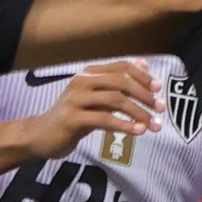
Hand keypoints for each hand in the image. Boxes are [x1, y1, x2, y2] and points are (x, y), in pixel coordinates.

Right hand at [21, 61, 162, 159]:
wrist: (41, 136)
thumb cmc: (73, 117)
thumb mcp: (96, 99)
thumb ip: (117, 85)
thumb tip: (143, 65)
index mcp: (89, 74)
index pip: (122, 67)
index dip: (143, 76)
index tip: (158, 89)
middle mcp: (82, 82)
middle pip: (121, 82)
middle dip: (145, 96)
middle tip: (160, 109)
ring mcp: (75, 99)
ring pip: (115, 100)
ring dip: (139, 112)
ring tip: (153, 124)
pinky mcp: (72, 118)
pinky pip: (105, 119)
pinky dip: (125, 125)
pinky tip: (138, 131)